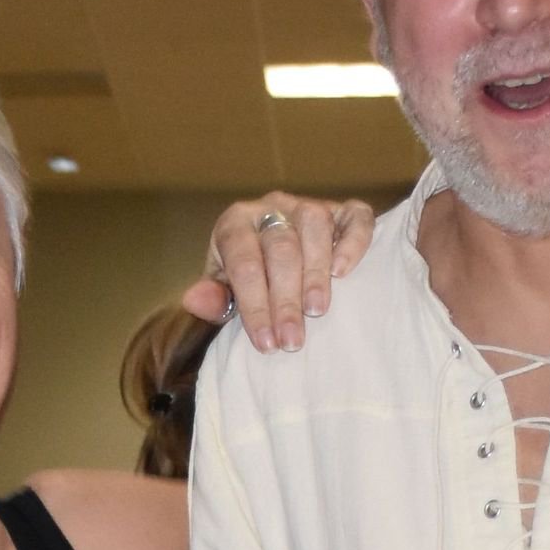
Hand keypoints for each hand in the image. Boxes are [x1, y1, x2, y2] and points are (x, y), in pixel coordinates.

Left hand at [181, 196, 377, 351]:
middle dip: (285, 299)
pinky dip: (353, 241)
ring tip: (317, 311)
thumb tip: (195, 300)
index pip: (244, 262)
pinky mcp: (341, 211)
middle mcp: (271, 207)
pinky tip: (343, 272)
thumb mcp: (225, 291)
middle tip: (292, 341)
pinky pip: (354, 216)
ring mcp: (307, 205)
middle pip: (280, 247)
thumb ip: (214, 299)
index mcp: (236, 223)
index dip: (254, 304)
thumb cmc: (249, 280)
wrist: (275, 255)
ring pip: (314, 225)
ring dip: (315, 271)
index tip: (266, 343)